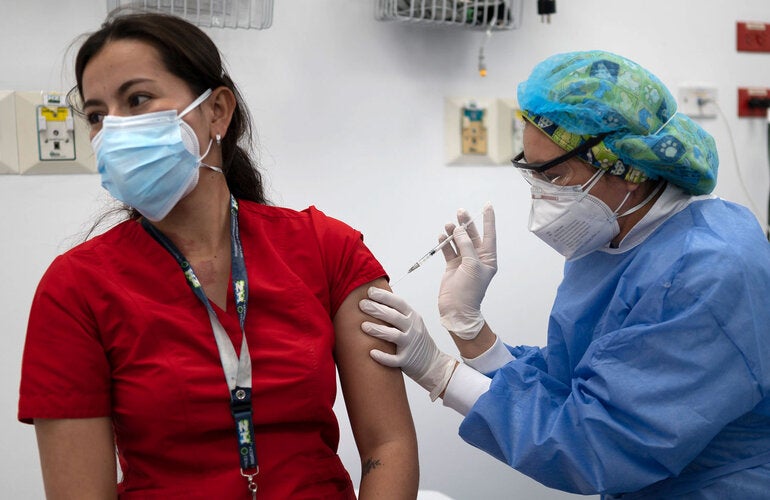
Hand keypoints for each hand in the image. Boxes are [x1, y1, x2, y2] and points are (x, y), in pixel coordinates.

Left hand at [359, 287, 456, 400]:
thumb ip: (398, 313)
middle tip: (362, 304)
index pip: (399, 303)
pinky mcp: (407, 360)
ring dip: (378, 330)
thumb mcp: (412, 323)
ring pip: (394, 336)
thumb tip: (375, 300)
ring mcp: (410, 345)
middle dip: (377, 309)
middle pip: (394, 317)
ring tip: (363, 325)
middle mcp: (413, 329)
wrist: (432, 363)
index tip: (370, 291)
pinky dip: (383, 357)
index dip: (385, 296)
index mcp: (413, 318)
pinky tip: (371, 353)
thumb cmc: (417, 340)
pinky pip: (394, 359)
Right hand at [438, 203, 496, 339]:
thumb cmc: (469, 291)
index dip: (488, 220)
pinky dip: (445, 243)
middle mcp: (477, 259)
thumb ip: (466, 246)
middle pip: (472, 236)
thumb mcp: (471, 265)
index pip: (489, 235)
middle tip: (460, 211)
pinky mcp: (452, 266)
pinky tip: (442, 236)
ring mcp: (464, 262)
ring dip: (454, 233)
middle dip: (466, 223)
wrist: (457, 309)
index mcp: (488, 259)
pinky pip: (449, 250)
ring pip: (459, 242)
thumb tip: (459, 231)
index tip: (488, 205)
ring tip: (449, 225)